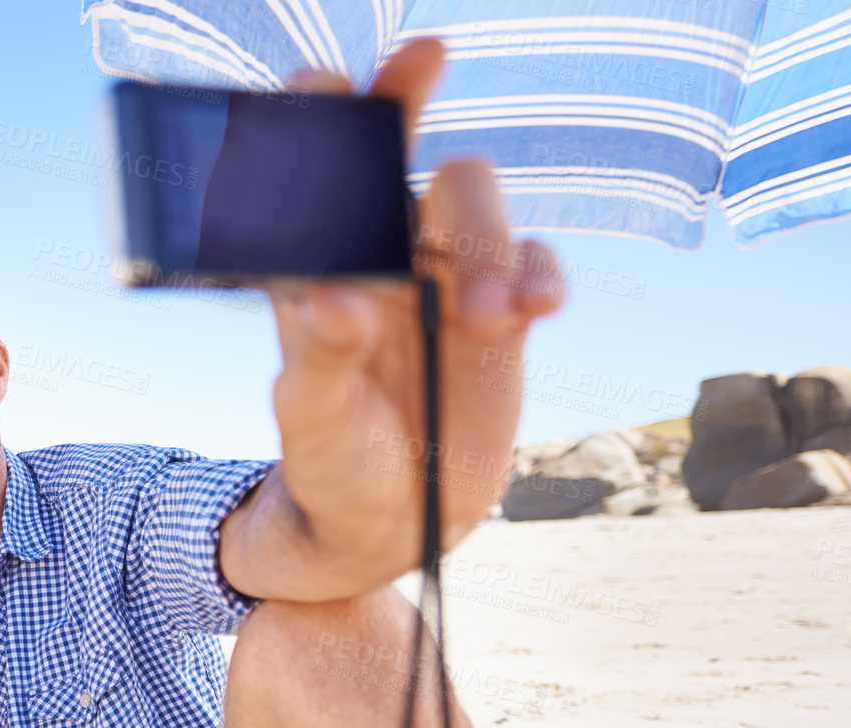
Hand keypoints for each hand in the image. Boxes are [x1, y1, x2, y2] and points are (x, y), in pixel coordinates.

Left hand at [268, 38, 564, 577]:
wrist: (386, 523)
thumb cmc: (328, 464)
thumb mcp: (310, 422)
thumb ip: (317, 360)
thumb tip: (337, 300)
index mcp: (321, 267)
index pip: (321, 171)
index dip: (326, 112)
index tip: (327, 79)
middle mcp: (385, 258)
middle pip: (410, 163)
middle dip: (414, 122)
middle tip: (419, 88)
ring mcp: (449, 283)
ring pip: (477, 207)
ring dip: (486, 244)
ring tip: (485, 322)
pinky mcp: (503, 319)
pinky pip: (534, 267)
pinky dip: (540, 276)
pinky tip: (535, 311)